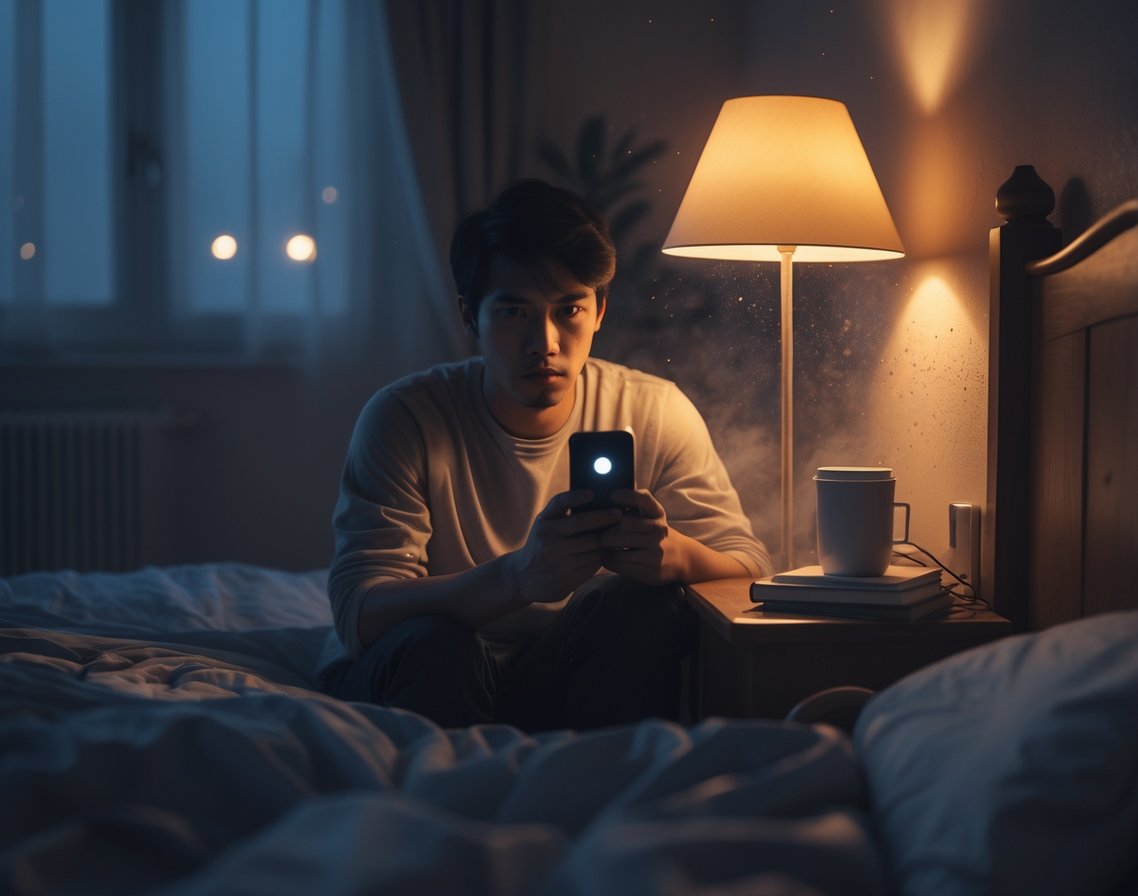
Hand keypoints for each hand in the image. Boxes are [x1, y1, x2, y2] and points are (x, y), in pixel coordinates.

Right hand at [504, 490, 622, 604]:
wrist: (522, 577)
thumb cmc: (540, 543)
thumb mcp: (543, 524)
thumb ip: (561, 511)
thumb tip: (594, 497)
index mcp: (544, 525)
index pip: (560, 505)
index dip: (576, 497)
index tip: (592, 493)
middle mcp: (548, 542)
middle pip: (583, 526)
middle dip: (604, 519)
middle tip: (619, 513)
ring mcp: (558, 562)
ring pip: (592, 548)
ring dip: (607, 540)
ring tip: (620, 532)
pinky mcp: (567, 580)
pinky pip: (592, 565)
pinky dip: (602, 557)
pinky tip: (608, 551)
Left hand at [598, 488, 682, 584]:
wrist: (680, 557)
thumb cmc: (653, 532)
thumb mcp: (651, 515)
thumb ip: (633, 505)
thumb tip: (603, 498)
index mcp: (657, 513)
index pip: (643, 498)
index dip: (626, 495)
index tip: (612, 496)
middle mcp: (658, 530)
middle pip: (622, 526)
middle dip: (605, 530)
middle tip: (598, 533)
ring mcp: (656, 552)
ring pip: (618, 548)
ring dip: (605, 548)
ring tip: (601, 546)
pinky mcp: (649, 570)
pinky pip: (619, 564)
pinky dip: (608, 560)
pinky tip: (607, 557)